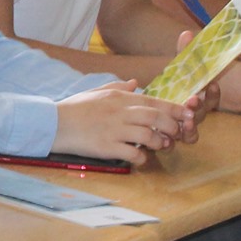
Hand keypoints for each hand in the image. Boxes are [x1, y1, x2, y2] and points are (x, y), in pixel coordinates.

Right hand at [52, 80, 194, 164]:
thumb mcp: (95, 93)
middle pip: (156, 117)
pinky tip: (139, 158)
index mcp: (118, 98)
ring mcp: (113, 130)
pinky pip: (133, 153)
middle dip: (172, 127)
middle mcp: (119, 112)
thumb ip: (117, 87)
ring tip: (160, 146)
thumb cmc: (73, 109)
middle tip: (175, 135)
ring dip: (159, 143)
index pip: (154, 101)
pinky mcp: (106, 146)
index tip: (188, 116)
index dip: (175, 110)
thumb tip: (135, 83)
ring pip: (148, 135)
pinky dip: (142, 157)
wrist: (51, 124)